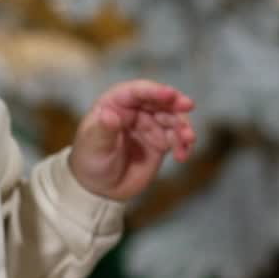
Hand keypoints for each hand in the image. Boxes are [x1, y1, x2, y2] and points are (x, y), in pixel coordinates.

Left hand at [69, 80, 195, 201]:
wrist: (99, 187)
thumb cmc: (90, 160)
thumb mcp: (93, 146)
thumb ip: (103, 130)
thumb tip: (109, 115)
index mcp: (115, 103)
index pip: (136, 91)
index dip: (154, 91)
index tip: (170, 94)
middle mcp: (135, 110)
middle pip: (160, 101)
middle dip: (175, 103)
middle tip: (188, 106)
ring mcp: (150, 125)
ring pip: (172, 120)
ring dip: (183, 127)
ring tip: (187, 140)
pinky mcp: (160, 142)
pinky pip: (177, 139)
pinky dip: (183, 144)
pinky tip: (183, 155)